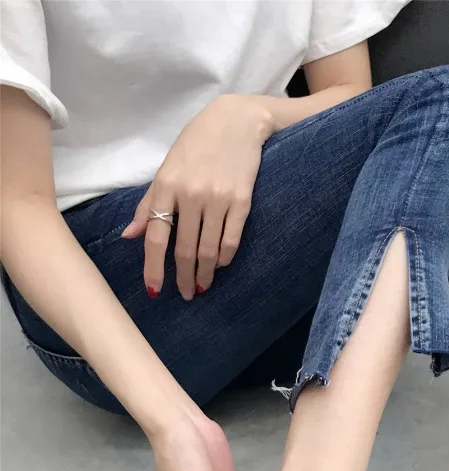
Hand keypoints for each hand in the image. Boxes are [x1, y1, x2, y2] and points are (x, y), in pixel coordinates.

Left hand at [122, 95, 275, 299]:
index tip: (155, 291)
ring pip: (209, 249)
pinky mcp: (242, 201)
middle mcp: (191, 195)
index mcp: (166, 186)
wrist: (236, 122)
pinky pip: (231, 239)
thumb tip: (130, 235)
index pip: (156, 237)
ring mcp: (218, 199)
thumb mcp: (167, 168)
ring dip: (206, 273)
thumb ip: (149, 204)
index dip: (154, 268)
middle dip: (183, 277)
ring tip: (204, 285)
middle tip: (186, 294)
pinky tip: (222, 265)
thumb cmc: (197, 144)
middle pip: (184, 249)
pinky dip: (225, 257)